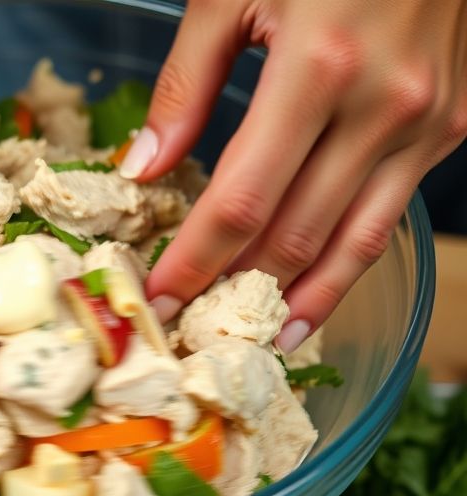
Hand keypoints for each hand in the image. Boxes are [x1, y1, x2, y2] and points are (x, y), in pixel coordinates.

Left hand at [124, 0, 466, 351]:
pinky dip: (347, 260)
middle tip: (191, 328)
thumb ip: (186, 83)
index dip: (194, 262)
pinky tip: (314, 291)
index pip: (240, 201)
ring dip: (300, 300)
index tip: (157, 300)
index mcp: (319, 67)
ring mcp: (429, 121)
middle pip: (294, 233)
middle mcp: (384, 107)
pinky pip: (387, 213)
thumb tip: (144, 167)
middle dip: (234, 290)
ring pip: (354, 243)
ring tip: (258, 342)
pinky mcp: (451, 124)